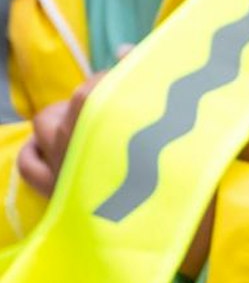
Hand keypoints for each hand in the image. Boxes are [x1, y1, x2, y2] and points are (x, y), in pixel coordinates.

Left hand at [16, 72, 211, 272]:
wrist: (180, 232)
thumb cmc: (186, 174)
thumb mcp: (180, 120)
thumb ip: (150, 77)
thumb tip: (121, 50)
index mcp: (108, 115)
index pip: (100, 84)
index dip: (119, 81)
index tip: (141, 90)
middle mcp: (78, 136)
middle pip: (74, 102)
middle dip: (94, 99)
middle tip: (121, 110)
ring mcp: (62, 164)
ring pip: (44, 125)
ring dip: (63, 121)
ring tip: (88, 128)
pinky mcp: (54, 192)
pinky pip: (28, 164)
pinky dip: (36, 152)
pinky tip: (56, 151)